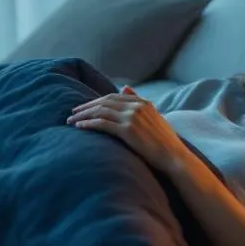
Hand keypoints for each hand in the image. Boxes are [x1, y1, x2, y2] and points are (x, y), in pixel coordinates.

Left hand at [67, 86, 187, 171]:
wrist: (173, 157)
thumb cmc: (165, 142)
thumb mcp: (154, 117)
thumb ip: (139, 102)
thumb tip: (125, 88)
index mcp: (143, 102)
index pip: (113, 97)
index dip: (96, 101)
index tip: (85, 107)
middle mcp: (137, 106)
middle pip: (104, 102)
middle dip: (86, 106)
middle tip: (73, 112)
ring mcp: (132, 117)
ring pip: (100, 111)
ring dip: (83, 115)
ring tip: (71, 120)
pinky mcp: (127, 130)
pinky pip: (102, 123)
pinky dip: (88, 124)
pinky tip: (80, 127)